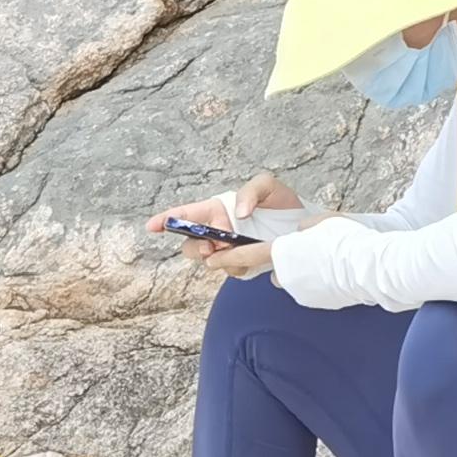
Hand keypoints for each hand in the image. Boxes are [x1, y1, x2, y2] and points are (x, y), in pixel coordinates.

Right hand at [150, 175, 294, 281]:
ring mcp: (227, 249)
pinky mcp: (240, 264)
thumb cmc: (281, 202)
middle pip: (190, 244)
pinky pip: (228, 271)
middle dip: (195, 248)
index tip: (153, 226)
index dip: (166, 220)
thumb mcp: (267, 186)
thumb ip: (251, 192)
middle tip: (211, 247)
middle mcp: (216, 231)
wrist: (303, 226)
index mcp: (216, 210)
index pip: (185, 214)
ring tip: (234, 250)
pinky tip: (248, 259)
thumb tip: (238, 213)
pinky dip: (235, 267)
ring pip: (207, 260)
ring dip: (216, 259)